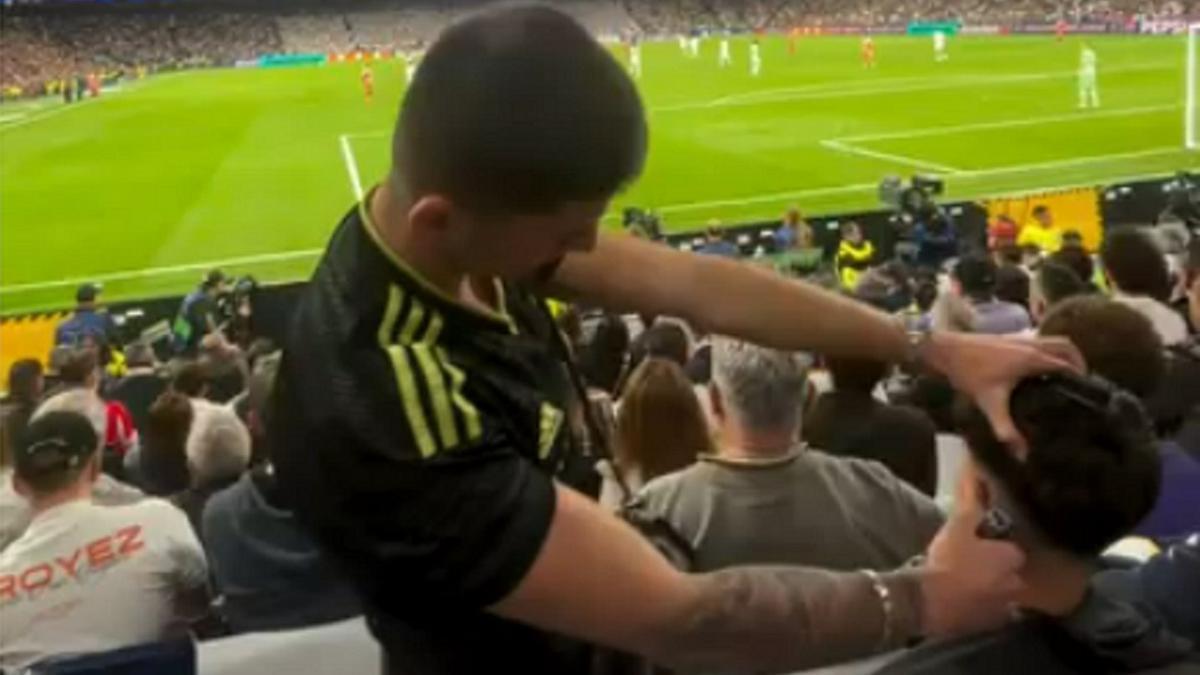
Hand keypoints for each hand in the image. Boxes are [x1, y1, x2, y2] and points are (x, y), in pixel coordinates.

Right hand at [919, 482, 1024, 637]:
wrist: (927, 601)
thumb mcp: (957, 526)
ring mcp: (1005, 606)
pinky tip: (969, 601)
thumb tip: (982, 487)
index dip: (1003, 547)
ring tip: (975, 584)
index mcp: (1011, 557)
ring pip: (1005, 595)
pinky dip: (985, 607)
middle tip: (982, 565)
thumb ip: (974, 509)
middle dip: (1003, 570)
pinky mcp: (990, 624)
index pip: (1017, 550)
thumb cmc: (946, 560)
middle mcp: (1015, 583)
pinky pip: (993, 613)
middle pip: (1015, 574)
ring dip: (995, 589)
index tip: (991, 545)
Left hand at [922, 331, 1083, 456]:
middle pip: (1066, 346)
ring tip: (1065, 374)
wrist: (946, 349)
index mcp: (1032, 358)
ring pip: (1053, 340)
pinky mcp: (1010, 337)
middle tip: (1082, 380)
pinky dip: (1048, 350)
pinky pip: (1040, 340)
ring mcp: (1021, 338)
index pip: (1067, 364)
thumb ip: (1006, 429)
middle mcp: (1031, 344)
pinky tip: (1038, 369)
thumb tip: (1022, 454)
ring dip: (1063, 353)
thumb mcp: (990, 403)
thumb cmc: (969, 373)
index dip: (1080, 376)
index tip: (1088, 392)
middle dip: (1078, 360)